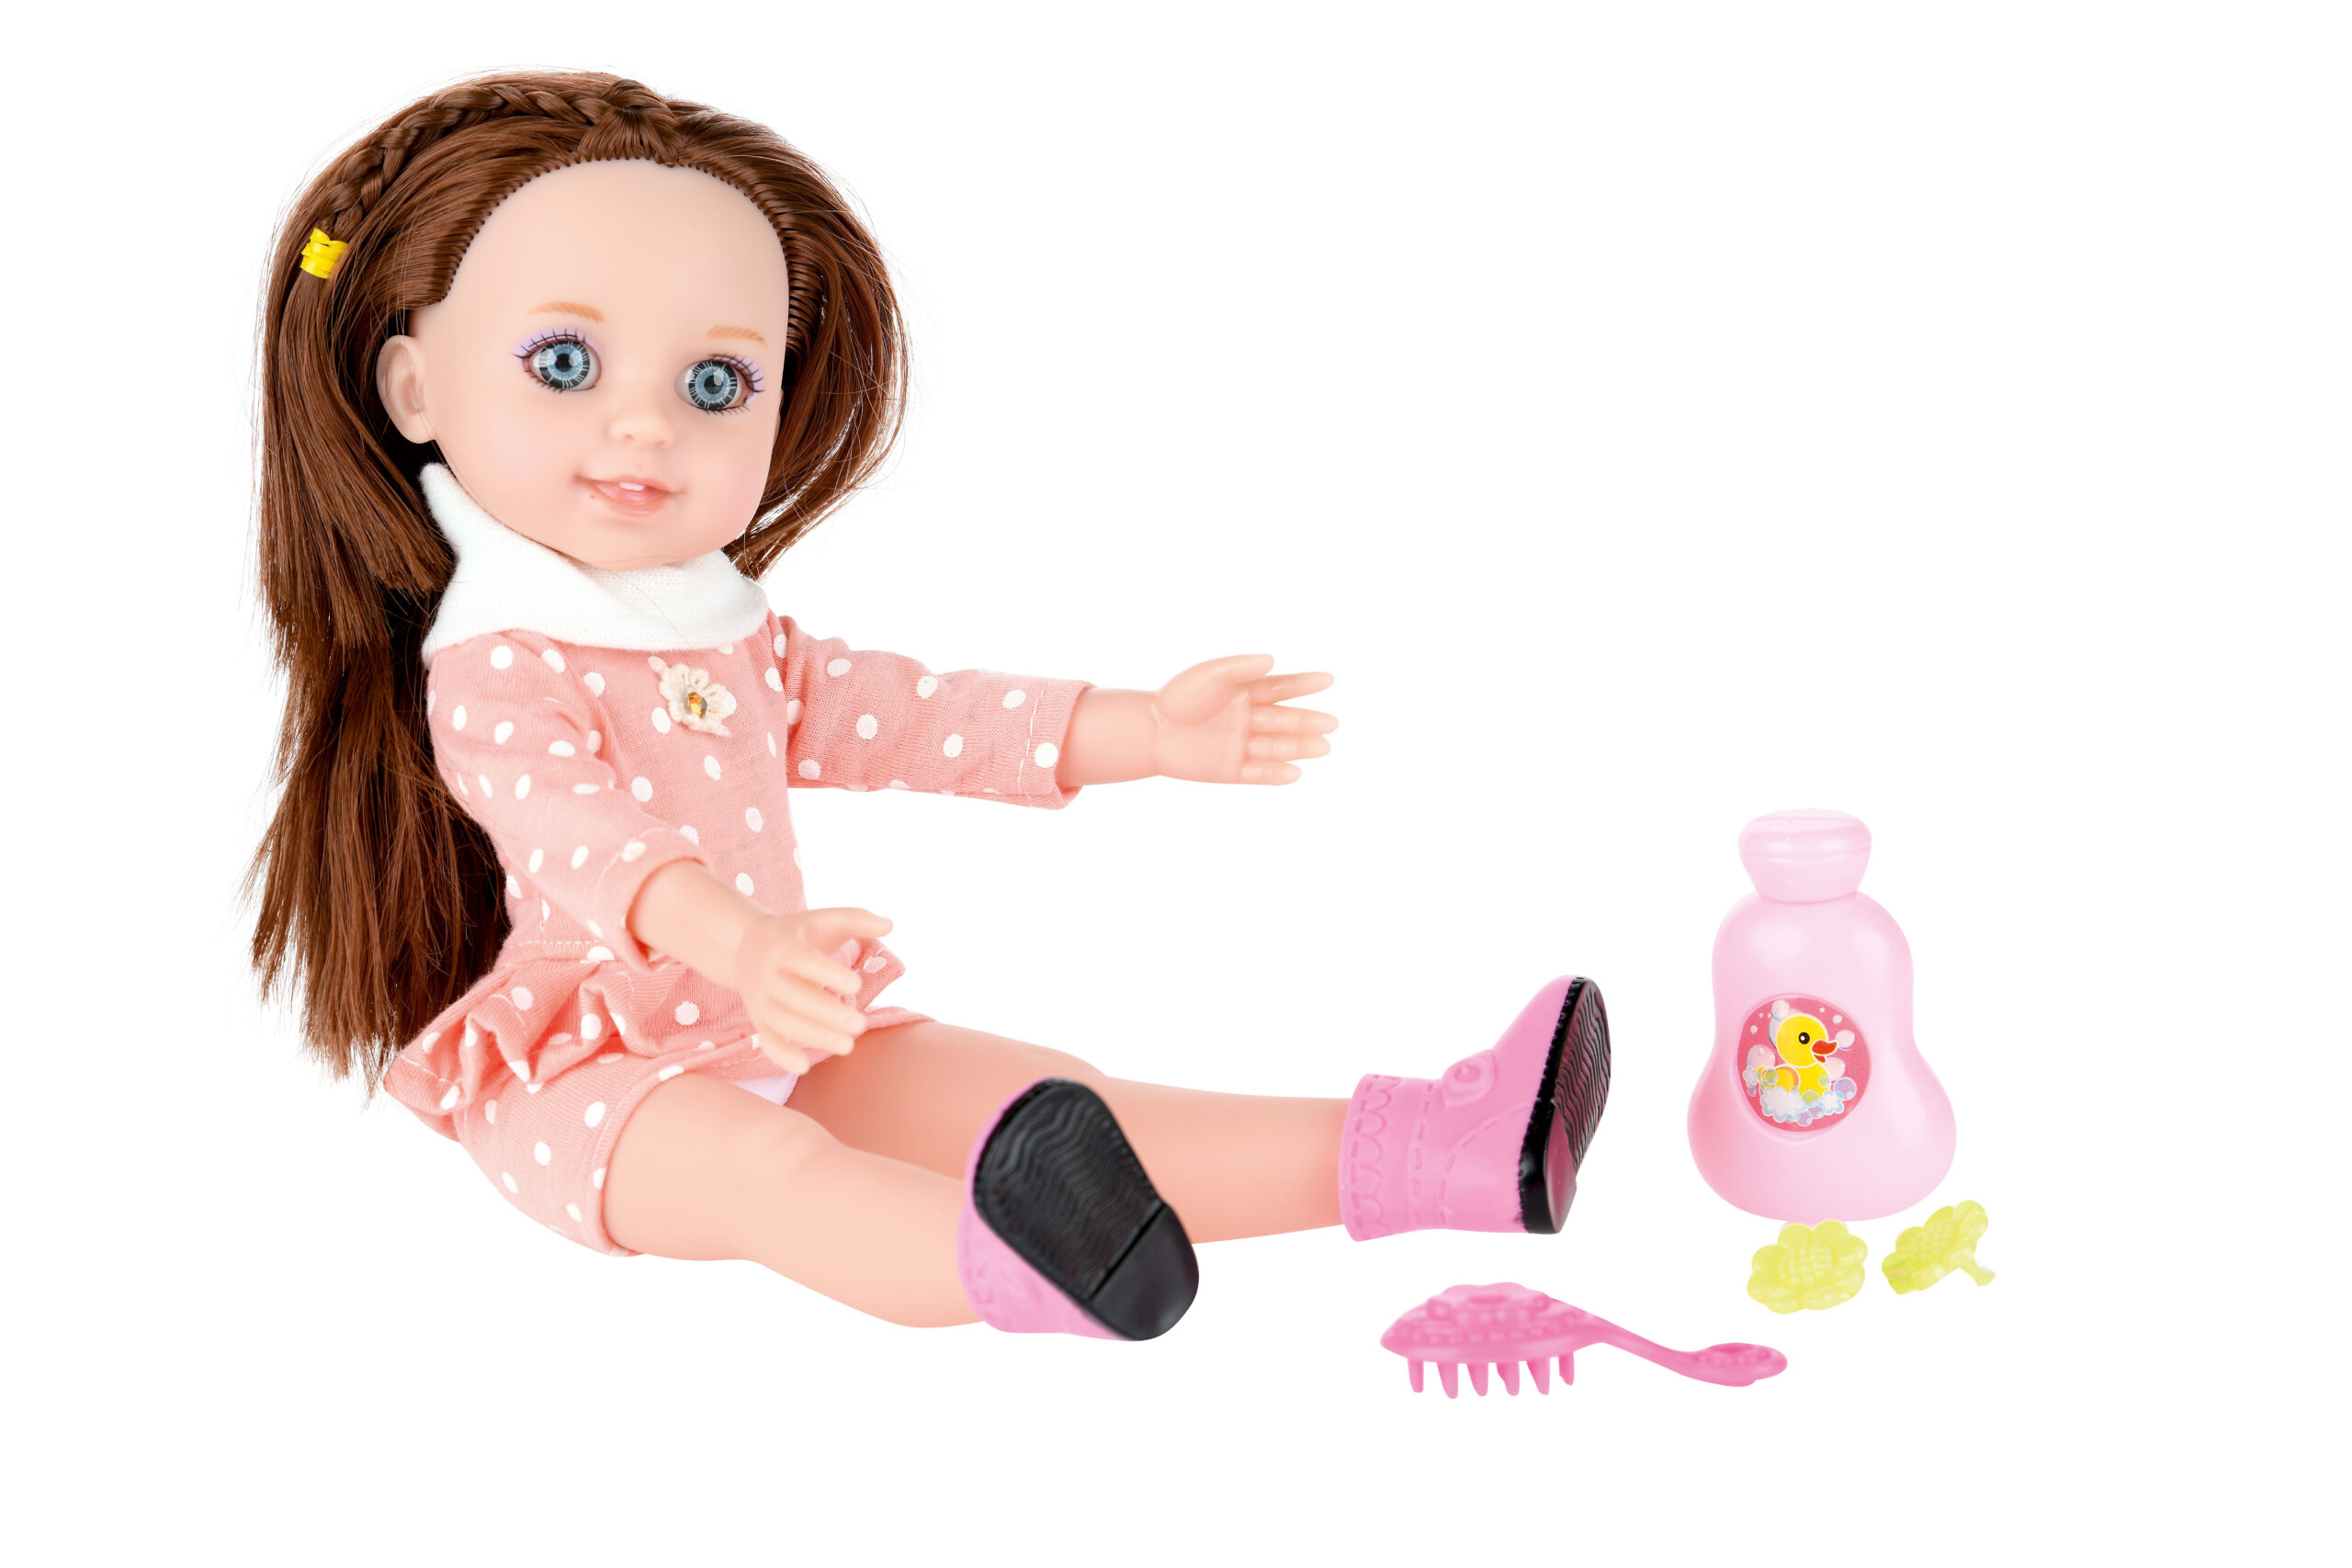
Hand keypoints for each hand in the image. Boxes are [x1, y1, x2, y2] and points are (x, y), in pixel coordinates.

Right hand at [731, 906, 893, 1073]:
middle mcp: (768, 975)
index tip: (857, 985)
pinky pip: (767, 1041)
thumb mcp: (823, 919)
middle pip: (796, 998)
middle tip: (861, 1026)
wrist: (746, 946)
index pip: (805, 962)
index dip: (829, 974)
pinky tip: (805, 1066)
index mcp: (784, 947)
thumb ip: (856, 918)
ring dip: (814, 1036)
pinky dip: (781, 1056)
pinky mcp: (759, 1020)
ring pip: (784, 1023)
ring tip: (848, 1046)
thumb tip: (890, 924)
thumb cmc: (797, 934)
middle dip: (828, 1014)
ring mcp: (761, 1001)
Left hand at [1151, 654, 1335, 783]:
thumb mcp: (1210, 675)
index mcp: (1244, 692)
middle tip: (1332, 723)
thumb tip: (1273, 661)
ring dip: (1299, 747)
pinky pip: (1258, 773)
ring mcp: (1240, 745)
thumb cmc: (1178, 697)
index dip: (1304, 684)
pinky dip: (1276, 774)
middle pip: (1283, 720)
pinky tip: (1296, 773)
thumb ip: (1240, 667)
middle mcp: (1247, 718)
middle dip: (1307, 722)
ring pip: (1276, 747)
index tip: (1328, 680)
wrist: (1149, 730)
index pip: (1281, 688)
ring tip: (1323, 747)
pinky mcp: (1230, 769)